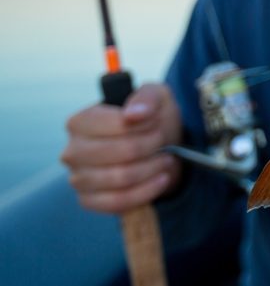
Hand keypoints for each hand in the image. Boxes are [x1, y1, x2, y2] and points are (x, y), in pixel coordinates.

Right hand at [61, 83, 183, 212]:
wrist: (157, 149)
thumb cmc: (150, 119)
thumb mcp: (155, 97)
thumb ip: (146, 98)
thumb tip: (133, 113)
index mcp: (79, 122)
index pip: (116, 125)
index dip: (144, 125)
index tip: (156, 123)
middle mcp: (72, 151)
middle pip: (119, 152)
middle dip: (151, 146)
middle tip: (163, 141)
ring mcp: (78, 179)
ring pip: (121, 178)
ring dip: (152, 168)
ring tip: (165, 158)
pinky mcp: (90, 201)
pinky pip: (119, 202)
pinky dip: (147, 191)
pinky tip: (162, 179)